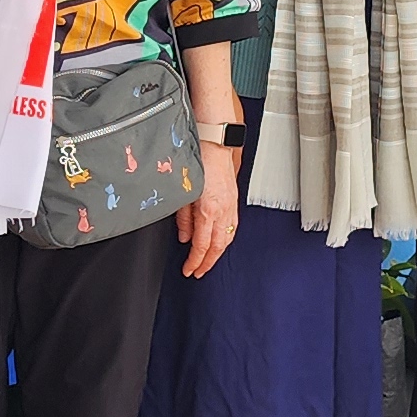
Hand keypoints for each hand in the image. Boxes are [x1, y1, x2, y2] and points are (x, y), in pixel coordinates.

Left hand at [178, 138, 242, 278]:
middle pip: (217, 247)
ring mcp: (231, 207)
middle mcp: (222, 211)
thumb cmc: (198, 162)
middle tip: (197, 272)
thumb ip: (184, 218)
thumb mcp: (183, 193)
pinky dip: (226, 239)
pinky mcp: (234, 202)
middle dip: (207, 263)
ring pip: (227, 238)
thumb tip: (185, 237)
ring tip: (207, 261)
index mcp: (208, 210)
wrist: (215, 145)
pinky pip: (232, 227)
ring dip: (218, 253)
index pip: (202, 245)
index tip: (188, 270)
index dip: (194, 261)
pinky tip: (220, 242)